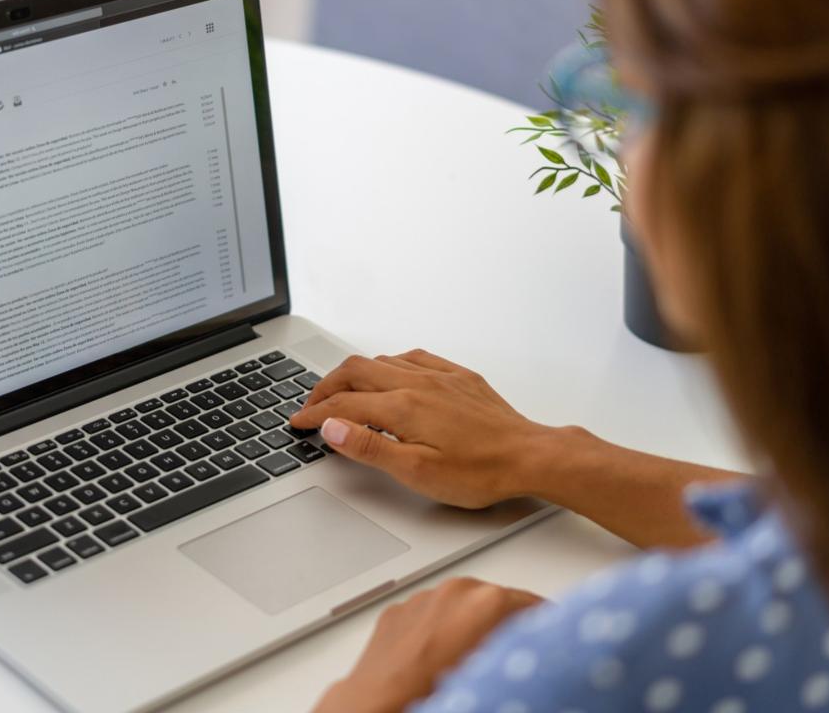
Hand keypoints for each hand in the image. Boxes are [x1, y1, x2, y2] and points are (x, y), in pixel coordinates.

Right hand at [290, 349, 588, 508]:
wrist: (530, 456)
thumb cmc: (480, 472)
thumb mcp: (417, 472)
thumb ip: (370, 447)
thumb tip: (333, 426)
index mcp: (403, 407)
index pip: (343, 405)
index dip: (315, 414)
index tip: (298, 423)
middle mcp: (417, 383)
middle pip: (355, 372)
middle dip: (326, 386)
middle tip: (312, 406)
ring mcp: (440, 376)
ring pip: (382, 361)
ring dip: (354, 374)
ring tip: (342, 391)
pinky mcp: (459, 377)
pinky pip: (414, 357)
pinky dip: (389, 364)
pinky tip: (390, 374)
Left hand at [313, 577, 543, 712]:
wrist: (377, 706)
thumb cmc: (433, 694)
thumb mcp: (497, 669)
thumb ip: (517, 651)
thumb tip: (530, 656)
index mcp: (487, 601)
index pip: (535, 605)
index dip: (547, 626)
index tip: (551, 639)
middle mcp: (455, 590)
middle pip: (497, 602)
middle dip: (507, 625)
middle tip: (514, 654)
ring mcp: (423, 598)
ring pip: (461, 605)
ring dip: (470, 625)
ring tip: (474, 659)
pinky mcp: (398, 611)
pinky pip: (430, 614)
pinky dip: (439, 628)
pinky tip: (440, 658)